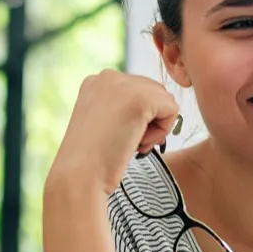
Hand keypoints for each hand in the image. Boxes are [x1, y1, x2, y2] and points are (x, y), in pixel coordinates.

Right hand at [46, 69, 180, 197]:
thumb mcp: (104, 123)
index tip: (117, 135)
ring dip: (155, 127)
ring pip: (165, 101)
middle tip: (127, 142)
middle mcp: (109, 76)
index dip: (137, 117)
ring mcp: (125, 85)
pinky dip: (162, 132)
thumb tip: (158, 107)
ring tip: (131, 143)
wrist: (80, 176)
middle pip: (154, 92)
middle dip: (149, 120)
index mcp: (97, 81)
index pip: (137, 90)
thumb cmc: (92, 160)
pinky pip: (172, 110)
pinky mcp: (142, 99)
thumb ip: (123, 108)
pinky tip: (138, 142)